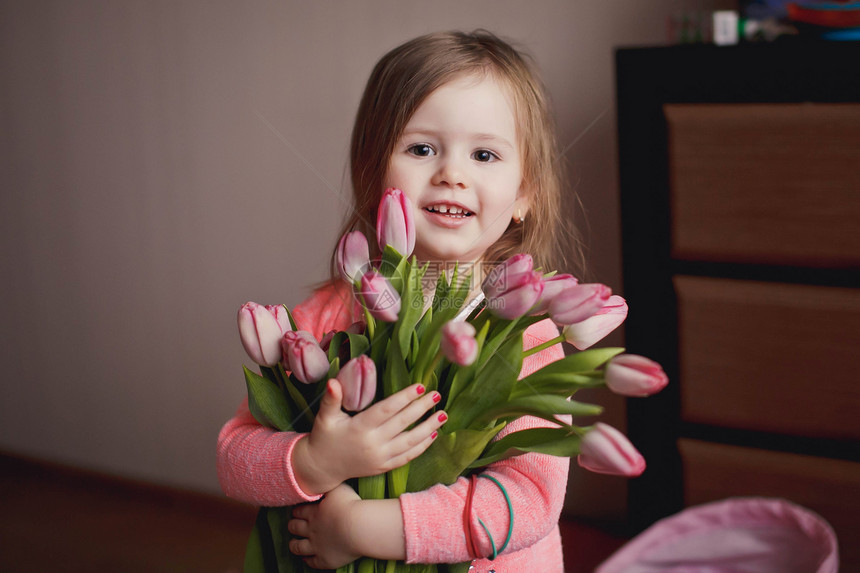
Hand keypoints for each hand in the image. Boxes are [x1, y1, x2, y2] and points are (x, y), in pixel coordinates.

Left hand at [288, 483, 361, 568]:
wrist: (359, 527)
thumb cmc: (350, 505)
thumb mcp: (338, 488)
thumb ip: (327, 486)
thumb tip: (321, 481)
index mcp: (314, 512)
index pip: (299, 511)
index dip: (296, 510)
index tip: (296, 510)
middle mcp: (311, 529)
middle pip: (295, 528)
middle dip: (292, 525)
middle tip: (292, 524)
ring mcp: (317, 546)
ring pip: (298, 547)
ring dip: (294, 545)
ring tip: (293, 544)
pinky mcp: (324, 559)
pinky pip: (312, 562)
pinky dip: (307, 560)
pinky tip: (306, 559)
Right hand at [293, 380, 445, 495]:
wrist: (321, 467)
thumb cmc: (324, 437)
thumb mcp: (325, 417)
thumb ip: (331, 399)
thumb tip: (333, 381)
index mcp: (359, 428)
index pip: (387, 410)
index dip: (404, 398)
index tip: (419, 386)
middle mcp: (372, 444)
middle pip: (403, 423)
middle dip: (422, 408)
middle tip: (436, 394)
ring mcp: (380, 458)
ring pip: (410, 442)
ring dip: (429, 428)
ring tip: (443, 414)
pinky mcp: (383, 467)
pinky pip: (407, 457)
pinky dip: (422, 446)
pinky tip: (433, 434)